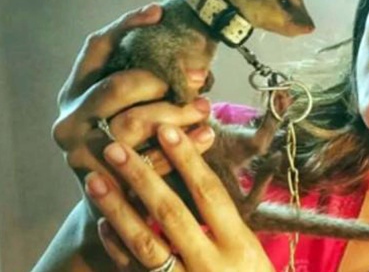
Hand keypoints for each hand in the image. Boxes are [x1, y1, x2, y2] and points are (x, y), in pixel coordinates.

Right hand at [51, 3, 214, 209]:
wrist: (118, 203)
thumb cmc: (134, 142)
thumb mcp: (130, 106)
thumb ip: (144, 78)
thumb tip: (185, 39)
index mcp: (74, 91)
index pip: (96, 48)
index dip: (127, 26)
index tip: (160, 12)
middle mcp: (70, 119)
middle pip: (117, 86)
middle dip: (162, 78)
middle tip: (199, 77)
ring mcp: (81, 153)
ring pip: (134, 123)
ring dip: (177, 113)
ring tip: (207, 108)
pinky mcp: (103, 181)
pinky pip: (147, 159)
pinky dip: (182, 146)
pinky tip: (207, 135)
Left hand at [85, 125, 274, 270]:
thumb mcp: (251, 253)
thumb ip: (227, 222)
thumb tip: (199, 174)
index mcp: (240, 246)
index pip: (211, 195)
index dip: (189, 161)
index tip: (168, 130)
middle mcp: (211, 264)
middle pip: (172, 214)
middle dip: (143, 177)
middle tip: (116, 147)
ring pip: (145, 244)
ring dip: (118, 209)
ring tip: (96, 179)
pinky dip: (117, 248)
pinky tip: (102, 224)